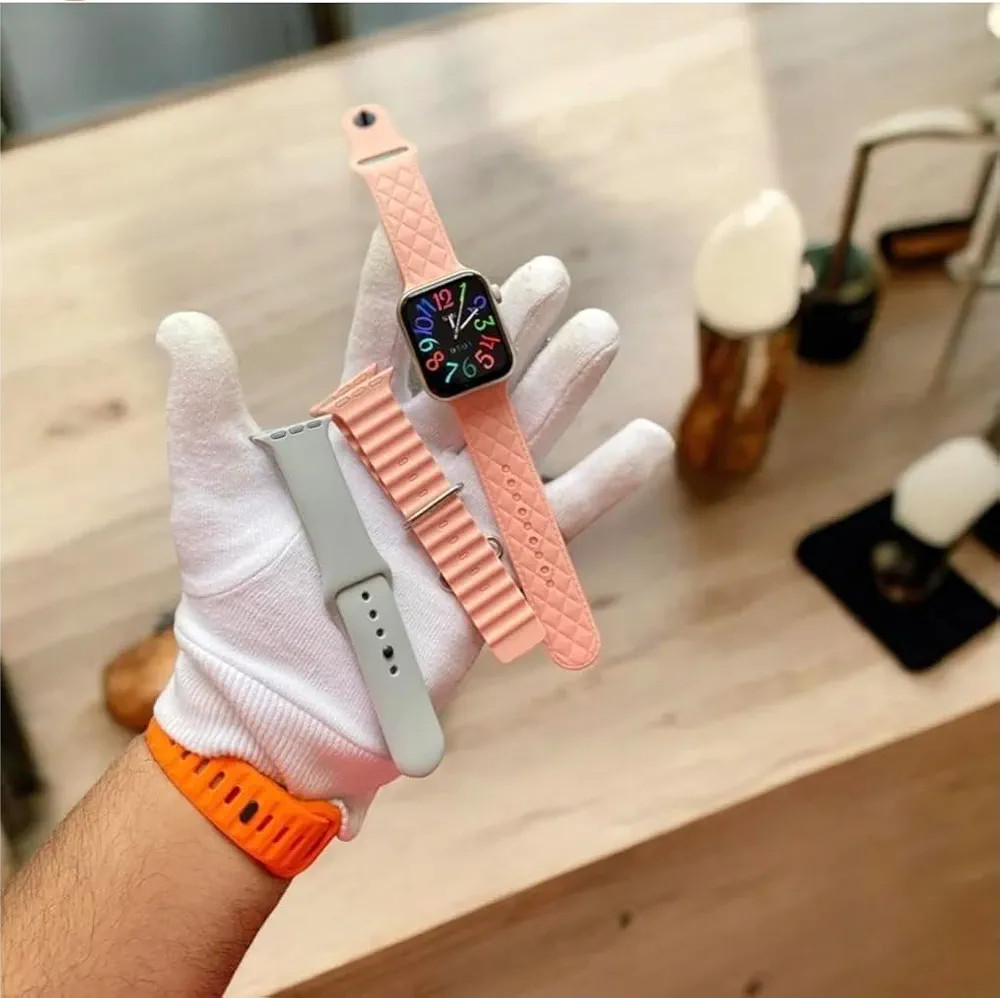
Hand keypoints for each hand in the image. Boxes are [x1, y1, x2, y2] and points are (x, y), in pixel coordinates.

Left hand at [154, 230, 671, 836]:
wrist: (276, 696)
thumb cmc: (238, 593)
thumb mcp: (211, 493)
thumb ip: (206, 408)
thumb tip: (182, 323)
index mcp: (352, 439)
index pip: (379, 347)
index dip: (398, 291)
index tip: (414, 227)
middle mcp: (413, 467)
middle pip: (469, 384)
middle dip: (506, 329)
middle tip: (546, 275)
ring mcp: (455, 517)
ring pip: (519, 440)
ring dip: (561, 387)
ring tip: (599, 330)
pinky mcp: (487, 573)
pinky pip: (552, 526)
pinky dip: (600, 487)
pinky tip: (644, 443)